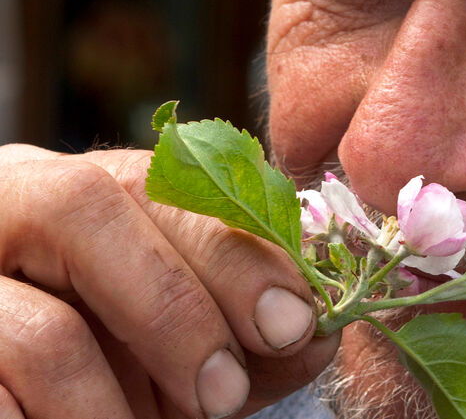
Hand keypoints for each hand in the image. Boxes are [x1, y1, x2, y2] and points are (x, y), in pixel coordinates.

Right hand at [0, 144, 338, 418]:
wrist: (22, 396)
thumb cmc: (105, 365)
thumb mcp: (183, 343)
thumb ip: (248, 329)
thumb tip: (321, 332)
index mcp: (86, 190)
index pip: (164, 181)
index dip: (236, 250)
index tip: (293, 323)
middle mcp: (10, 202)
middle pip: (86, 208)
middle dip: (178, 308)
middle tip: (225, 397)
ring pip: (41, 324)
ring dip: (110, 403)